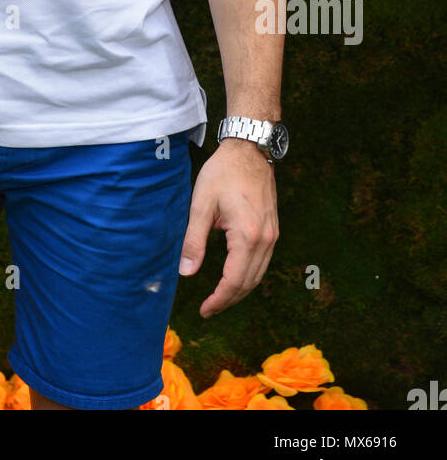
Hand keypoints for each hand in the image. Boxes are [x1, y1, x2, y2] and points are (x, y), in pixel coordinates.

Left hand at [177, 137, 278, 315]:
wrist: (249, 149)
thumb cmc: (223, 173)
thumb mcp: (201, 204)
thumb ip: (194, 240)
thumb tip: (186, 272)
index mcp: (247, 235)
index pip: (234, 281)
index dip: (218, 300)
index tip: (204, 310)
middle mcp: (265, 239)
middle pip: (248, 283)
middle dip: (228, 300)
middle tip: (209, 309)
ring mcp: (272, 235)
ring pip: (258, 275)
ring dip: (239, 291)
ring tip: (219, 298)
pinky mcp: (273, 230)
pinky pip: (263, 262)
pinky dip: (249, 276)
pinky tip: (235, 277)